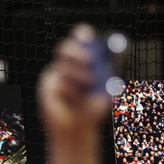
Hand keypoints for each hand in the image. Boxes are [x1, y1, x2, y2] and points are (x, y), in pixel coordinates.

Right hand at [38, 24, 111, 149]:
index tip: (88, 36)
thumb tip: (117, 51)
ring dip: (79, 77)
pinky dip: (70, 92)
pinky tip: (71, 103)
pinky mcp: (47, 86)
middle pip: (65, 47)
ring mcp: (55, 75)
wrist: (81, 129)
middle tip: (89, 59)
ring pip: (64, 65)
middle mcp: (66, 65)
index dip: (82, 35)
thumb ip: (108, 68)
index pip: (79, 40)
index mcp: (81, 61)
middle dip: (77, 50)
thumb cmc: (92, 108)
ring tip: (85, 92)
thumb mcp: (105, 86)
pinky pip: (60, 82)